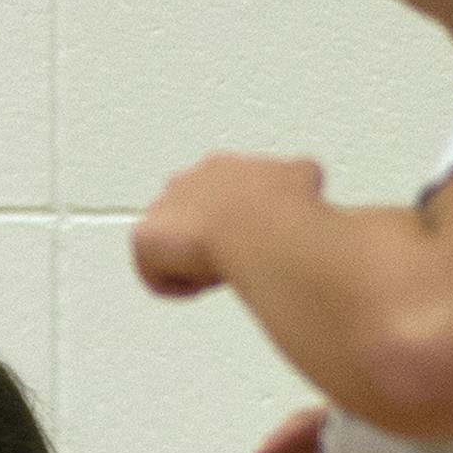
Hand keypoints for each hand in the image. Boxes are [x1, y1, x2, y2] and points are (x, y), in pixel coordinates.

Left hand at [132, 155, 325, 297]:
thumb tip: (306, 183)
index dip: (228, 222)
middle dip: (203, 240)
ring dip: (190, 262)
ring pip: (168, 245)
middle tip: (228, 260)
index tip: (245, 239)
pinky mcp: (146, 241)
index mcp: (220, 167)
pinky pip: (156, 275)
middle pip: (184, 217)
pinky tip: (202, 284)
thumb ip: (295, 179)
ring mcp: (163, 210)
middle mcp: (186, 183)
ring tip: (217, 272)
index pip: (213, 193)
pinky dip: (179, 286)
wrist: (263, 229)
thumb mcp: (303, 177)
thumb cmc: (283, 207)